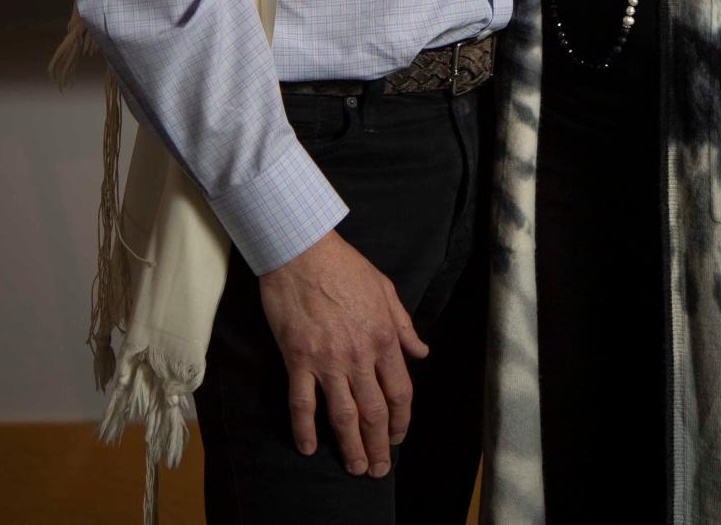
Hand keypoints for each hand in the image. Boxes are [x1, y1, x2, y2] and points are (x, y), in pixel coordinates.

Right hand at [259, 229, 428, 475]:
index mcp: (384, 337)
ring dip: (350, 447)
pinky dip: (305, 429)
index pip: (400, 391)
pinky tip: (308, 447)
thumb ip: (404, 325)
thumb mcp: (385, 289)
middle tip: (378, 469)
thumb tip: (422, 351)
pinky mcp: (298, 358)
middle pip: (373, 412)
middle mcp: (359, 355)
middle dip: (378, 445)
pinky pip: (302, 403)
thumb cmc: (345, 266)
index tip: (397, 437)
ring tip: (355, 468)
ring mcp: (327, 360)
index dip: (401, 420)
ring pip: (343, 415)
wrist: (302, 250)